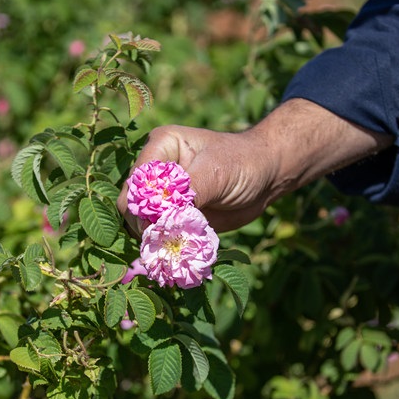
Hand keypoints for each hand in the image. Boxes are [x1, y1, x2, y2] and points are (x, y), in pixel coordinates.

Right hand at [117, 124, 275, 233]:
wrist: (266, 177)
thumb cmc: (242, 162)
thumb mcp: (216, 172)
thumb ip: (189, 192)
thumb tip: (164, 220)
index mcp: (160, 147)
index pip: (136, 180)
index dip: (143, 204)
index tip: (163, 223)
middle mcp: (155, 171)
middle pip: (132, 204)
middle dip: (147, 224)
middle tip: (167, 240)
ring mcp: (162, 195)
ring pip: (142, 223)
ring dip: (156, 238)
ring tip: (176, 247)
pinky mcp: (173, 215)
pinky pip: (160, 234)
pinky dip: (167, 244)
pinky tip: (180, 250)